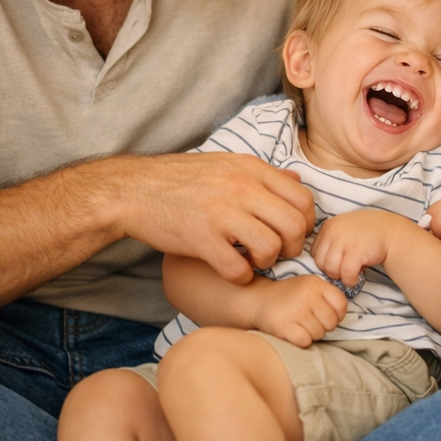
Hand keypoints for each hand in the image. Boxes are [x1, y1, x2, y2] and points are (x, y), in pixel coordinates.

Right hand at [114, 153, 315, 284]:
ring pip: (271, 248)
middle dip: (293, 247)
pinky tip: (231, 271)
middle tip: (277, 252)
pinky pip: (238, 270)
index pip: (303, 199)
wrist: (134, 190)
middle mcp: (242, 188)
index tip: (292, 234)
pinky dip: (240, 277)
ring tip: (252, 260)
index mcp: (251, 169)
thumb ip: (263, 174)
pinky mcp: (202, 239)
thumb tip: (297, 179)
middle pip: (295, 225)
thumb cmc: (181, 179)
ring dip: (266, 262)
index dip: (306, 223)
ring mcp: (222, 214)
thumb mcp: (227, 163)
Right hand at [252, 274, 347, 346]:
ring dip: (311, 334)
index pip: (341, 304)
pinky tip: (293, 331)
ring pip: (319, 334)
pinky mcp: (285, 326)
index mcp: (315, 283)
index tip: (326, 315)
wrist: (258, 299)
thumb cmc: (288, 296)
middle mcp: (307, 295)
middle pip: (331, 322)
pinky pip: (305, 341)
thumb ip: (326, 295)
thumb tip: (342, 315)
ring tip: (299, 325)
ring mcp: (296, 310)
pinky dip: (301, 341)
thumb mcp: (308, 286)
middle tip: (309, 321)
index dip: (337, 314)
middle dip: (323, 326)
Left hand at [311, 209, 404, 288]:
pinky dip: (351, 280)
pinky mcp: (356, 252)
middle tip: (345, 270)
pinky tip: (358, 277)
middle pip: (321, 263)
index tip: (339, 263)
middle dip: (332, 271)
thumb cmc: (366, 234)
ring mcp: (345, 241)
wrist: (391, 232)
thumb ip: (330, 241)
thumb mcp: (343, 230)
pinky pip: (346, 274)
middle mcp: (334, 231)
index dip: (325, 262)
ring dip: (341, 276)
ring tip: (351, 273)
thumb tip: (318, 264)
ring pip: (331, 270)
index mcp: (328, 226)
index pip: (315, 252)